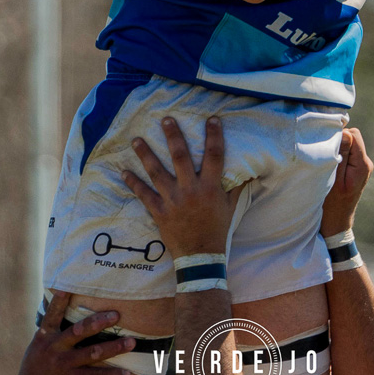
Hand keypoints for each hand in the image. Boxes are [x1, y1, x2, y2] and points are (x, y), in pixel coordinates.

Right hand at [13, 291, 132, 374]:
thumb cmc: (38, 367)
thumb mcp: (38, 346)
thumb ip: (51, 330)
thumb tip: (59, 305)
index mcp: (45, 336)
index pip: (52, 315)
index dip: (59, 301)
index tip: (67, 287)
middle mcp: (54, 348)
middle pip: (78, 331)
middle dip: (98, 322)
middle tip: (117, 315)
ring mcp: (64, 365)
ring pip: (92, 353)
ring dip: (114, 348)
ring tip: (131, 342)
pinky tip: (127, 374)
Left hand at [123, 116, 244, 257]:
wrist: (201, 255)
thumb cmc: (217, 229)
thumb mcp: (230, 207)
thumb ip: (236, 187)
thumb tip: (250, 171)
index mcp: (210, 187)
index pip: (214, 156)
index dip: (214, 136)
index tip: (212, 119)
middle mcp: (190, 190)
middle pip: (180, 157)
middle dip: (173, 136)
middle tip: (166, 119)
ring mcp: (173, 200)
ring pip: (156, 172)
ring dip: (145, 155)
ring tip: (136, 139)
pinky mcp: (159, 211)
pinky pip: (143, 194)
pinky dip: (133, 183)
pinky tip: (124, 171)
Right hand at [320, 127, 372, 236]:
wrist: (336, 222)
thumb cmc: (331, 203)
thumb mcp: (334, 178)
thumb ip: (341, 155)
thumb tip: (345, 133)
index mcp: (362, 165)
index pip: (353, 135)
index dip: (338, 135)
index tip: (325, 146)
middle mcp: (366, 163)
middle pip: (353, 136)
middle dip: (338, 140)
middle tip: (325, 154)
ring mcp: (361, 166)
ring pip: (350, 143)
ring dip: (337, 147)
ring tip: (327, 161)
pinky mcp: (356, 169)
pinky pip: (348, 152)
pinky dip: (338, 153)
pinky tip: (330, 165)